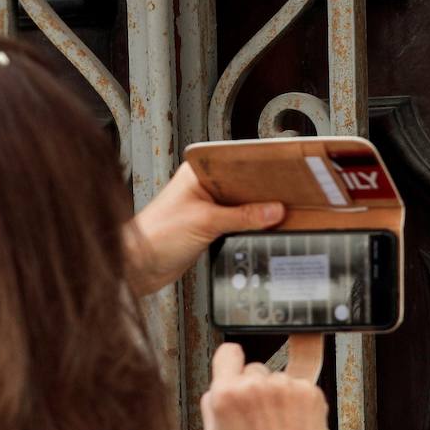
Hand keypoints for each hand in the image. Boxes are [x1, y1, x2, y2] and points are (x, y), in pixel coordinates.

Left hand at [129, 163, 284, 295]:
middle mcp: (203, 185)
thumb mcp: (206, 221)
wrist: (140, 266)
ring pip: (241, 205)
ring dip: (257, 211)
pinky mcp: (210, 227)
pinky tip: (264, 227)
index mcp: (197, 171)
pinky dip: (250, 226)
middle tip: (289, 195)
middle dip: (263, 192)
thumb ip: (243, 217)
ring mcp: (207, 207)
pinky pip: (237, 222)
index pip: (236, 163)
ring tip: (281, 211)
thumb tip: (274, 211)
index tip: (284, 175)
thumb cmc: (156, 235)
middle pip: (242, 184)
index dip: (260, 169)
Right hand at [200, 342, 335, 429]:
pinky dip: (297, 402)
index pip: (228, 352)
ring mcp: (286, 387)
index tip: (234, 369)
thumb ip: (212, 406)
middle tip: (258, 419)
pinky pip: (299, 387)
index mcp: (227, 394)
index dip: (230, 363)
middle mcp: (257, 385)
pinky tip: (293, 426)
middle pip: (253, 369)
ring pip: (277, 379)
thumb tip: (217, 388)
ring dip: (277, 396)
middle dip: (254, 389)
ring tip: (278, 429)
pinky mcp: (311, 392)